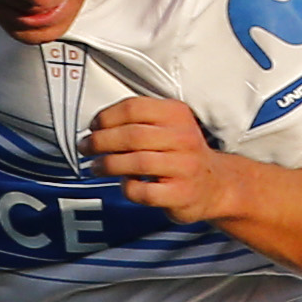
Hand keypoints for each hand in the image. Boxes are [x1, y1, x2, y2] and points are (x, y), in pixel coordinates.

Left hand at [87, 94, 242, 225]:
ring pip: (136, 162)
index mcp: (177, 114)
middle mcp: (184, 138)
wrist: (215, 184)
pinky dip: (127, 188)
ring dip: (108, 165)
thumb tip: (97, 126)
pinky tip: (124, 184)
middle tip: (86, 148)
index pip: (134, 108)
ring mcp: (185, 167)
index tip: (93, 127)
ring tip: (96, 167)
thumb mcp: (169, 125)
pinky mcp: (181, 194)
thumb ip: (138, 121)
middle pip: (132, 135)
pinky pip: (143, 191)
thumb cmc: (182, 154)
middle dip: (100, 142)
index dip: (106, 117)